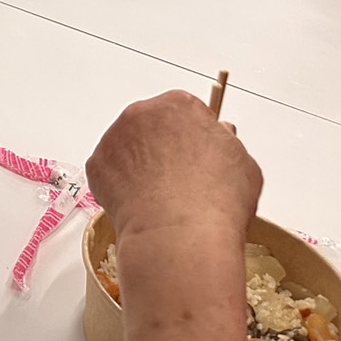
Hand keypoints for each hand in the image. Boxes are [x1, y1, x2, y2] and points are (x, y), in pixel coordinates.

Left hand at [87, 90, 261, 241]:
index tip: (194, 153)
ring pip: (128, 147)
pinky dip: (120, 185)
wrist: (180, 235)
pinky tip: (139, 203)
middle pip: (151, 125)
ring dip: (139, 164)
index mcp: (179, 105)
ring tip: (159, 196)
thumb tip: (220, 138)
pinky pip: (109, 171)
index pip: (183, 111)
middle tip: (176, 178)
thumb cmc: (215, 203)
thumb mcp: (243, 165)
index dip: (191, 136)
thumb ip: (227, 142)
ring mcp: (114, 138)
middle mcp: (142, 113)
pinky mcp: (96, 164)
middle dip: (161, 147)